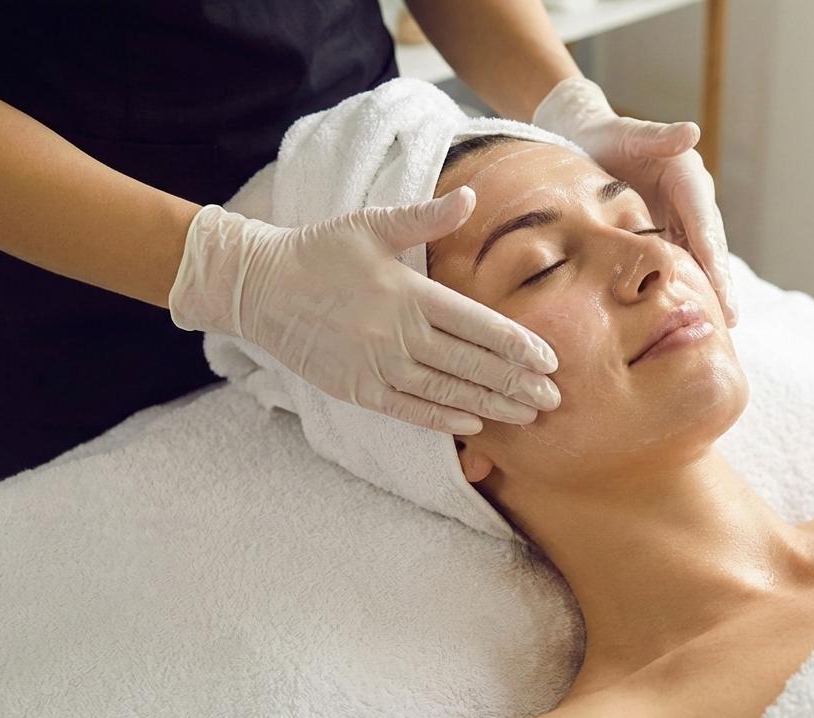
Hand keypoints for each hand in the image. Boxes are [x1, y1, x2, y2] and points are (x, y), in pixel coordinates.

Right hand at [168, 187, 560, 433]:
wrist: (260, 287)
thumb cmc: (321, 251)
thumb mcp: (372, 225)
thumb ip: (425, 217)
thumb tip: (470, 196)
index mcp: (409, 294)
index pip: (477, 325)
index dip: (517, 345)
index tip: (549, 360)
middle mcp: (397, 335)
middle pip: (470, 365)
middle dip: (516, 383)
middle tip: (554, 399)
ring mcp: (376, 366)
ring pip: (446, 392)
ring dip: (489, 406)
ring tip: (526, 416)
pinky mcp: (356, 389)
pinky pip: (408, 409)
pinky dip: (441, 419)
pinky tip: (473, 425)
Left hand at [533, 77, 737, 325]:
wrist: (585, 139)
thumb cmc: (605, 135)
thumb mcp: (628, 133)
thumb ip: (658, 136)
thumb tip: (693, 131)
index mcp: (688, 180)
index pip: (704, 224)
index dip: (713, 255)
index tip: (720, 284)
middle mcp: (691, 203)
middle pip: (710, 248)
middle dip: (720, 283)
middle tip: (729, 318)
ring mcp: (679, 220)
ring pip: (698, 260)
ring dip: (709, 290)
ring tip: (718, 323)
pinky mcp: (664, 232)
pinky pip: (679, 261)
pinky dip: (686, 285)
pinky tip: (686, 311)